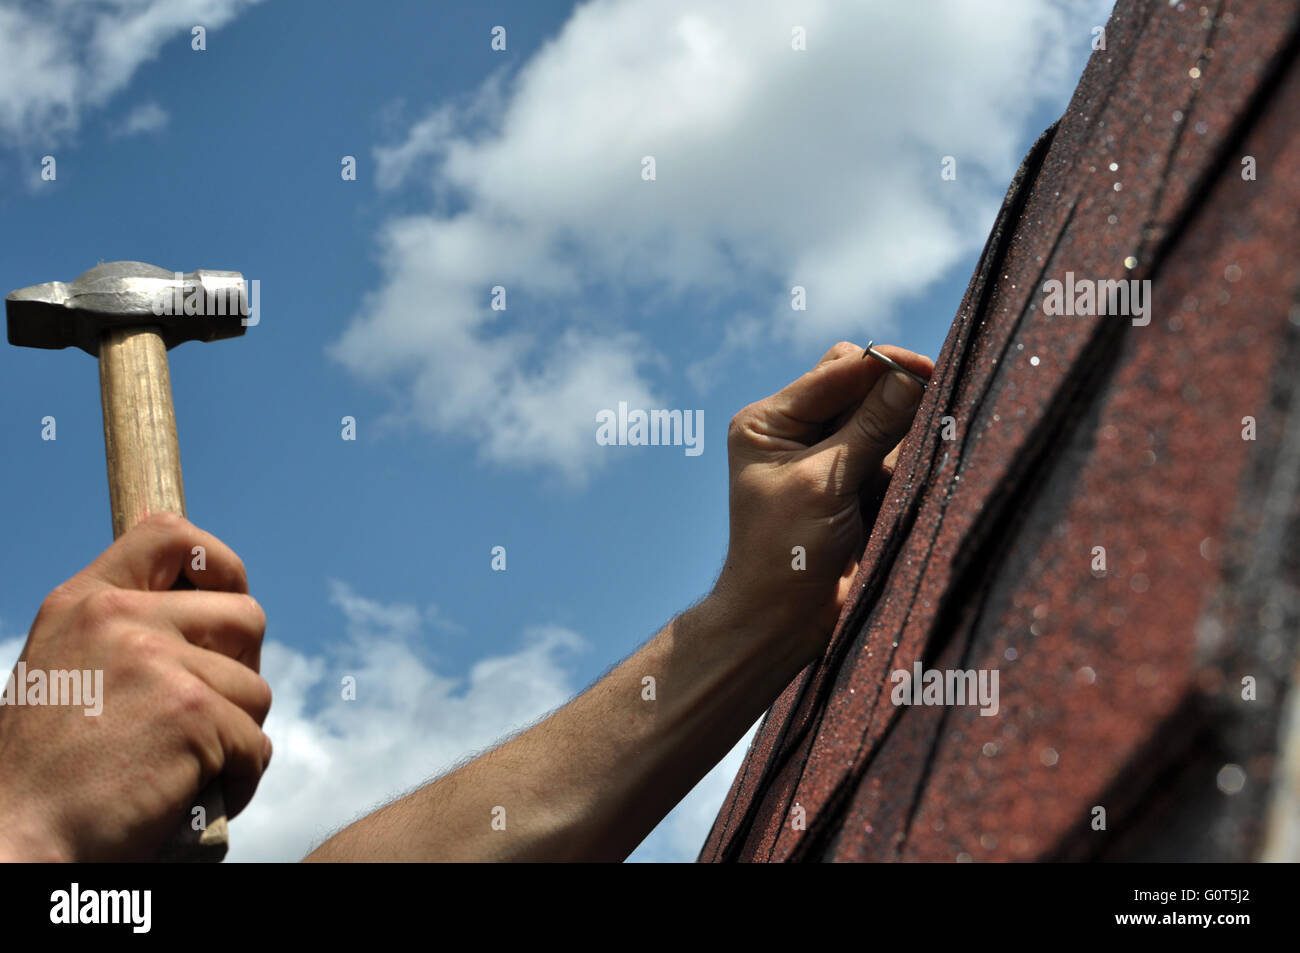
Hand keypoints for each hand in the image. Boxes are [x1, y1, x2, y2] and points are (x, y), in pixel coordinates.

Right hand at [0, 513, 271, 861]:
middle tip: (213, 714)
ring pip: (255, 690)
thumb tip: (211, 613)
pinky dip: (239, 779)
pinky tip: (194, 798)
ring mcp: (157, 662)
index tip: (226, 600)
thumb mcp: (68, 670)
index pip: (171, 533)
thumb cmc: (46, 772)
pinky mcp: (192, 712)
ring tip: (187, 769)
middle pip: (246, 617)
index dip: (220, 564)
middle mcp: (118, 617)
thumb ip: (125, 635)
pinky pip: (256, 744)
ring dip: (237, 737)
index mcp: (84, 601)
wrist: (13, 838)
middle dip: (244, 670)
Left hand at [714, 341, 931, 666]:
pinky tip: (902, 492)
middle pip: (863, 387)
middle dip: (894, 404)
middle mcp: (795, 431)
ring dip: (901, 441)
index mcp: (769, 421)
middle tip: (922, 425)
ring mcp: (828, 457)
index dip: (884, 367)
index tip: (930, 371)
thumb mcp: (826, 482)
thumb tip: (913, 375)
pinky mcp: (855, 485)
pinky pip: (894, 456)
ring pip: (885, 421)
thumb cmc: (786, 553)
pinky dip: (905, 467)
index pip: (838, 370)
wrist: (783, 622)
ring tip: (893, 479)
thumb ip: (871, 426)